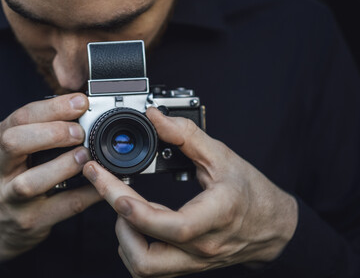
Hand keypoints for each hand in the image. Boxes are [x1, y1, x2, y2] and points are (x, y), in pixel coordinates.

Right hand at [0, 93, 100, 260]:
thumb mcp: (13, 149)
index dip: (52, 108)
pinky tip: (100, 186)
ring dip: (62, 166)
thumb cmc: (11, 177)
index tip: (80, 102)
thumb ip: (36, 129)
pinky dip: (85, 195)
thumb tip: (80, 108)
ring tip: (84, 156)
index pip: (19, 118)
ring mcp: (10, 198)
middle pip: (13, 143)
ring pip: (29, 183)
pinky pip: (61, 208)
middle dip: (50, 133)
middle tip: (79, 131)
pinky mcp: (29, 221)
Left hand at [83, 107, 297, 276]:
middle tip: (105, 186)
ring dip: (124, 237)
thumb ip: (185, 134)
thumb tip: (155, 117)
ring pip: (143, 267)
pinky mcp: (186, 264)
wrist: (273, 226)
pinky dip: (132, 245)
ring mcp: (193, 260)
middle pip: (145, 251)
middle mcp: (202, 245)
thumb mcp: (222, 156)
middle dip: (116, 216)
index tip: (106, 180)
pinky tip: (137, 222)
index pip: (169, 224)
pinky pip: (149, 267)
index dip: (131, 207)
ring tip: (125, 208)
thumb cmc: (252, 192)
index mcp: (215, 215)